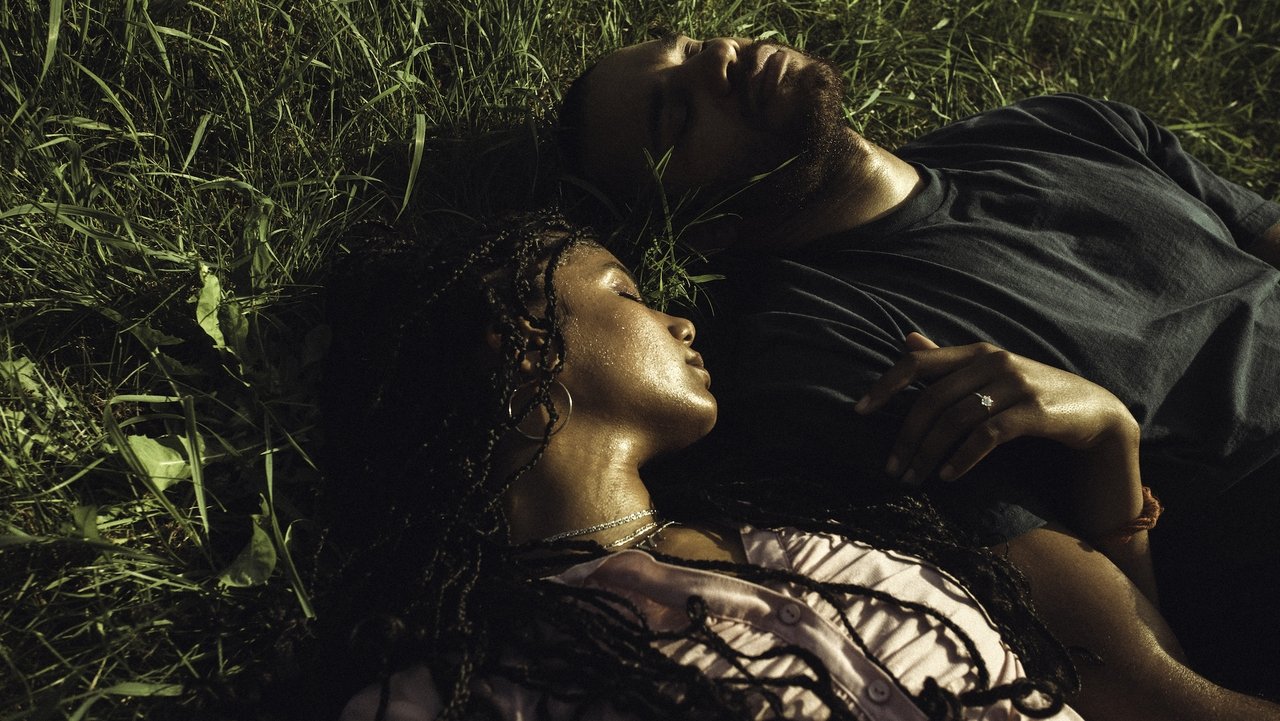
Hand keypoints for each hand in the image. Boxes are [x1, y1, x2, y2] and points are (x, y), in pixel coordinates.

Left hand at [855, 333, 1137, 485]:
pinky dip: (962, 458)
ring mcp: (1015, 384)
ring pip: (954, 420)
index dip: (884, 386)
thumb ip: (948, 362)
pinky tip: (948, 476)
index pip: (916, 363)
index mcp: (975, 352)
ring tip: (913, 479)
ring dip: (928, 454)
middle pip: (931, 400)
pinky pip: (986, 436)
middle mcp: (992, 362)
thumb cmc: (1032, 396)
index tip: (858, 413)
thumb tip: (906, 340)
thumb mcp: (989, 373)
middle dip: (906, 437)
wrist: (1096, 413)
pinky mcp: (1034, 412)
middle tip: (891, 470)